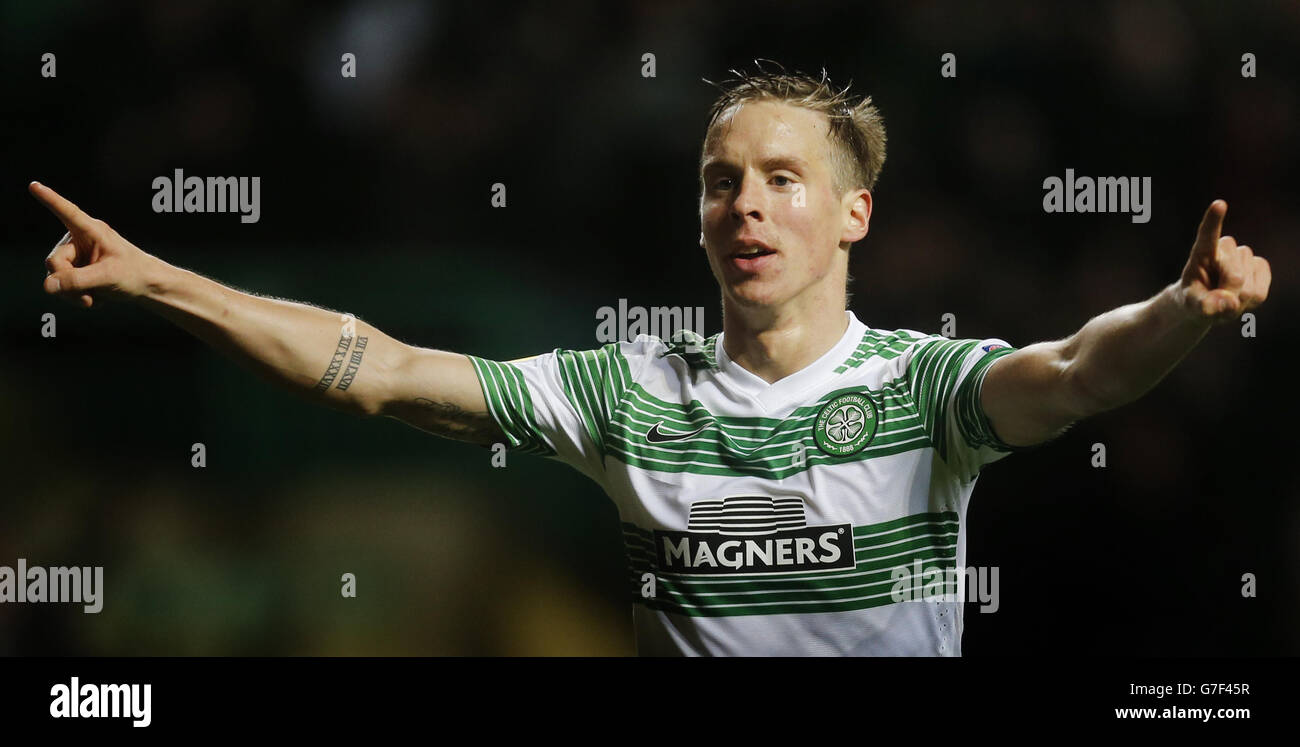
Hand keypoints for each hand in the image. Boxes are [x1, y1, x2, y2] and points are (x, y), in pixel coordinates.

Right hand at [31, 181, 153, 307]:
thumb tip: (47, 285)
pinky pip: (61, 286)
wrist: (146, 287)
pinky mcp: (75, 269)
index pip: (67, 213)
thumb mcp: (107, 277)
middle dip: (67, 282)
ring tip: (93, 298)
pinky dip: (76, 296)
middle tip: (86, 296)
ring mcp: (75, 256)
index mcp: (91, 231)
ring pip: (55, 277)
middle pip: (54, 261)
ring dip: (72, 293)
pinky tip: (94, 297)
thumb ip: (77, 280)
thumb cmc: (134, 274)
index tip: (34, 185)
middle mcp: (78, 240)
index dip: (49, 199)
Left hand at [1176, 200, 1270, 322]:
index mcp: (1201, 253)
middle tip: (1215, 301)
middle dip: (1227, 296)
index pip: (1208, 235)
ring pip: (1248, 286)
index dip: (1214, 221)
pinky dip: (1251, 301)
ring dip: (1238, 300)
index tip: (1218, 204)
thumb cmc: (1195, 299)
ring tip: (1225, 298)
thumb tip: (1228, 302)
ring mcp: (1244, 257)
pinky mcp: (1260, 266)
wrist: (1208, 301)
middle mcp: (1225, 250)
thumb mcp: (1191, 305)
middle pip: (1235, 277)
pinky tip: (1240, 297)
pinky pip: (1260, 290)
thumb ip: (1204, 305)